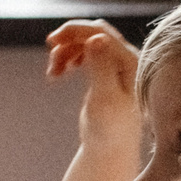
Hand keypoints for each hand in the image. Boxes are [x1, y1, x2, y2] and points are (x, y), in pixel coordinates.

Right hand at [45, 20, 140, 149]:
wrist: (111, 150)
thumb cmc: (110, 129)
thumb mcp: (104, 98)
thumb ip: (101, 67)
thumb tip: (96, 38)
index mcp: (130, 63)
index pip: (101, 33)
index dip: (75, 31)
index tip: (51, 41)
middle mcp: (126, 60)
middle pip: (94, 33)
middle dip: (70, 38)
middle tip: (50, 47)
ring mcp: (116, 65)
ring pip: (86, 43)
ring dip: (66, 52)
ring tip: (53, 73)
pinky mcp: (106, 73)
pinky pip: (85, 54)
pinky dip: (69, 59)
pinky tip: (59, 73)